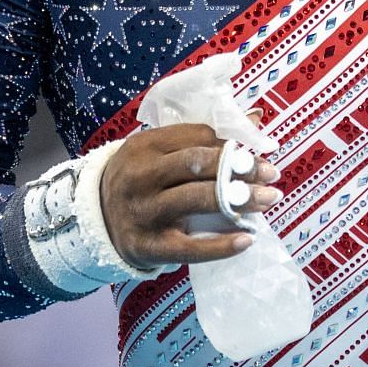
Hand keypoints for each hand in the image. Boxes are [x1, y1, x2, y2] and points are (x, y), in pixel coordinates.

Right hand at [99, 123, 282, 268]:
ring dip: (239, 200)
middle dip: (239, 168)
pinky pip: (190, 247)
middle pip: (198, 165)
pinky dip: (221, 245)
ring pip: (198, 200)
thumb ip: (200, 138)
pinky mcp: (149, 246)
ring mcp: (144, 212)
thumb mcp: (158, 152)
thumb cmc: (141, 181)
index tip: (256, 154)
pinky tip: (246, 239)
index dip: (231, 144)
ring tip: (268, 199)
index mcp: (144, 145)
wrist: (97, 220)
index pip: (196, 137)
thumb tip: (256, 118)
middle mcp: (141, 176)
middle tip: (271, 174)